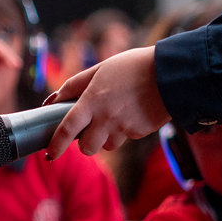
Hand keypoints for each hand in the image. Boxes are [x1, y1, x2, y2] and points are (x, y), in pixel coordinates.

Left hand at [45, 46, 169, 157]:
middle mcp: (106, 118)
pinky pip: (125, 138)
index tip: (50, 153)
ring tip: (115, 115)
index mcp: (92, 101)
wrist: (171, 73)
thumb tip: (52, 100)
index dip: (56, 145)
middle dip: (84, 144)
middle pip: (86, 148)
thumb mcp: (99, 69)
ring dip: (106, 137)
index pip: (67, 129)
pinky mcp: (139, 132)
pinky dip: (124, 131)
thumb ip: (74, 86)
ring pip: (107, 146)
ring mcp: (124, 128)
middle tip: (89, 130)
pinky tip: (131, 113)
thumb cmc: (132, 67)